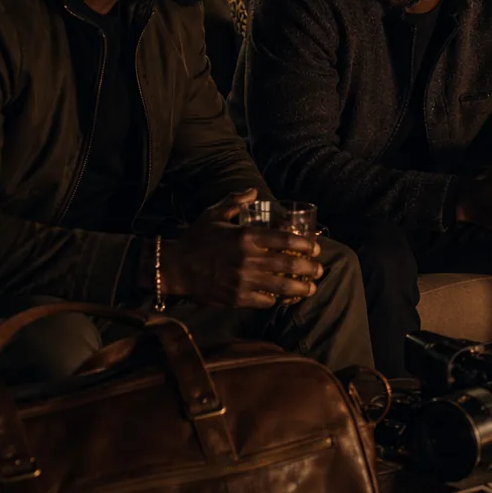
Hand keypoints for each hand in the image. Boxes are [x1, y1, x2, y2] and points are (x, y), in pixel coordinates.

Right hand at [161, 189, 324, 308]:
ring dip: (301, 289)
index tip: (316, 248)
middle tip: (319, 270)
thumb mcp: (214, 214)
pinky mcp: (237, 298)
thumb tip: (253, 191)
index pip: (285, 240)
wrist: (173, 267)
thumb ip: (235, 201)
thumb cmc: (195, 239)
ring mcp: (244, 281)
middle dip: (310, 269)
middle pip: (290, 265)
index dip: (305, 244)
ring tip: (310, 289)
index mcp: (246, 237)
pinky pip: (265, 301)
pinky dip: (277, 300)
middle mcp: (249, 259)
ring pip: (282, 287)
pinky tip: (284, 298)